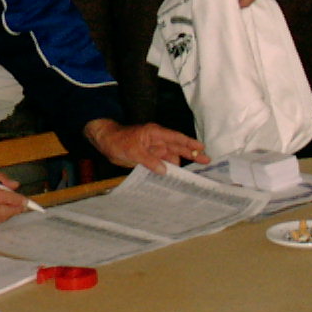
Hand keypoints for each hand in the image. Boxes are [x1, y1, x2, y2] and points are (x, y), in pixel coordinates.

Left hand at [84, 119, 207, 171]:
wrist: (105, 143)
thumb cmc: (118, 141)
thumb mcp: (134, 151)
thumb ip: (150, 160)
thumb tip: (165, 170)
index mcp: (155, 134)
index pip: (176, 138)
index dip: (189, 143)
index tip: (202, 147)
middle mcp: (157, 141)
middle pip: (177, 148)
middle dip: (191, 154)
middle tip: (206, 161)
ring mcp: (153, 150)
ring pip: (170, 158)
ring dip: (179, 165)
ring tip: (191, 175)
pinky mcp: (148, 158)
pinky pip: (161, 164)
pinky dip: (168, 170)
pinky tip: (175, 178)